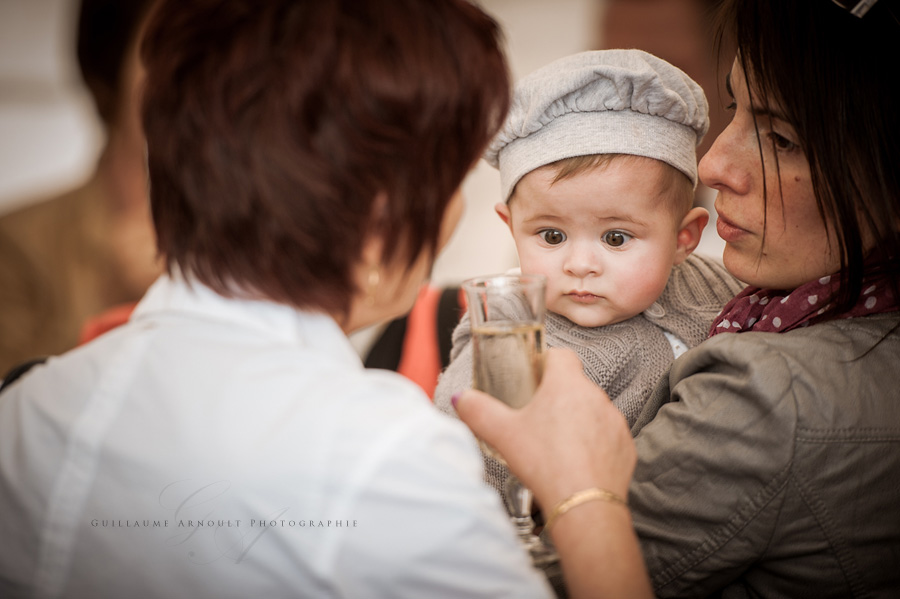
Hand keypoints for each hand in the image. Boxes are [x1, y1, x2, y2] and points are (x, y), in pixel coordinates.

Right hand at [453, 347, 635, 509]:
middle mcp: (596, 396)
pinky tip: (575, 462)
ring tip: (555, 445)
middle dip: (557, 396)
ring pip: (592, 411)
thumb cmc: (545, 464)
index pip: (560, 355)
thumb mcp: (502, 434)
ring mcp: (614, 422)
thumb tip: (461, 398)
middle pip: (574, 385)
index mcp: (566, 384)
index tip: (532, 376)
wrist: (584, 506)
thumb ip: (478, 410)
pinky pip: (607, 436)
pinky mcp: (625, 446)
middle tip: (535, 418)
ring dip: (576, 420)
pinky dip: (593, 444)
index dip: (544, 361)